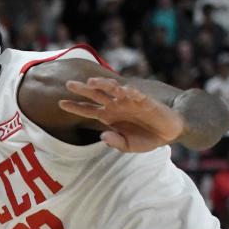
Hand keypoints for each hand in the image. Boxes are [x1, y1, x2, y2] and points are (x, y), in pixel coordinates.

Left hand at [58, 78, 184, 152]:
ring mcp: (129, 101)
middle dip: (82, 89)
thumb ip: (115, 142)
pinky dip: (129, 91)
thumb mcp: (128, 146)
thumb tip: (103, 136)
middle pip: (96, 95)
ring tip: (91, 81)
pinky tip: (121, 89)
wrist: (168, 133)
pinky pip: (135, 94)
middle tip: (68, 84)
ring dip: (102, 84)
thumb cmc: (146, 138)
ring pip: (113, 89)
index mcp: (109, 117)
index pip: (88, 110)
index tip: (60, 103)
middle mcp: (116, 106)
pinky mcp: (145, 100)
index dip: (75, 107)